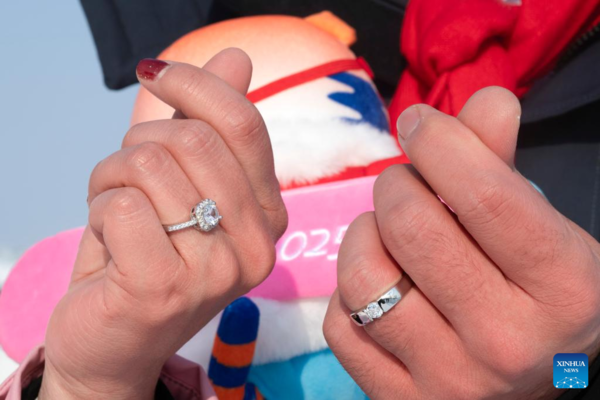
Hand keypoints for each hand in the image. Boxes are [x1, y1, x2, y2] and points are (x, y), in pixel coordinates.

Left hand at [39, 49, 287, 398]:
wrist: (116, 342)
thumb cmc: (149, 255)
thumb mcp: (184, 183)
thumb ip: (211, 122)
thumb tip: (237, 57)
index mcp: (269, 215)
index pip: (243, 124)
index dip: (194, 83)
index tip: (155, 72)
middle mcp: (257, 246)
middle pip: (192, 139)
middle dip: (139, 142)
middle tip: (126, 176)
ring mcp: (216, 272)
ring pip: (148, 166)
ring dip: (111, 178)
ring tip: (117, 213)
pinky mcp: (164, 290)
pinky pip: (121, 206)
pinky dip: (97, 210)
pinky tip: (108, 243)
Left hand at [323, 87, 599, 398]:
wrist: (533, 377)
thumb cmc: (534, 290)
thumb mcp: (538, 226)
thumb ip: (504, 163)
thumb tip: (486, 97)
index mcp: (563, 289)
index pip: (484, 195)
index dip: (439, 142)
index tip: (417, 122)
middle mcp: (508, 343)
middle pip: (411, 228)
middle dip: (396, 186)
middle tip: (405, 187)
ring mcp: (450, 381)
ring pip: (363, 278)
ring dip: (363, 236)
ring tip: (385, 234)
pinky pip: (340, 325)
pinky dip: (347, 294)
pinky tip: (377, 286)